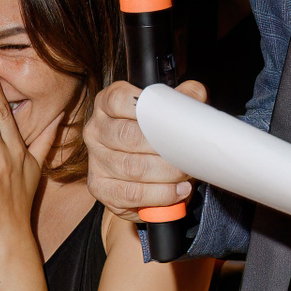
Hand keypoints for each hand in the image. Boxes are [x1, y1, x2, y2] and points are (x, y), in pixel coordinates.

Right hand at [81, 79, 202, 221]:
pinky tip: (177, 191)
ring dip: (166, 173)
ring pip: (132, 168)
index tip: (170, 118)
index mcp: (107, 104)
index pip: (119, 100)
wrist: (143, 170)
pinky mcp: (100, 187)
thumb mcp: (167, 111)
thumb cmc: (153, 135)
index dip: (146, 108)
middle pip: (129, 137)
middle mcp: (96, 130)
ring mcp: (95, 160)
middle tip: (187, 153)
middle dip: (164, 147)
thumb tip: (194, 95)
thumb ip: (180, 99)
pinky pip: (131, 193)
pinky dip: (159, 195)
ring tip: (186, 174)